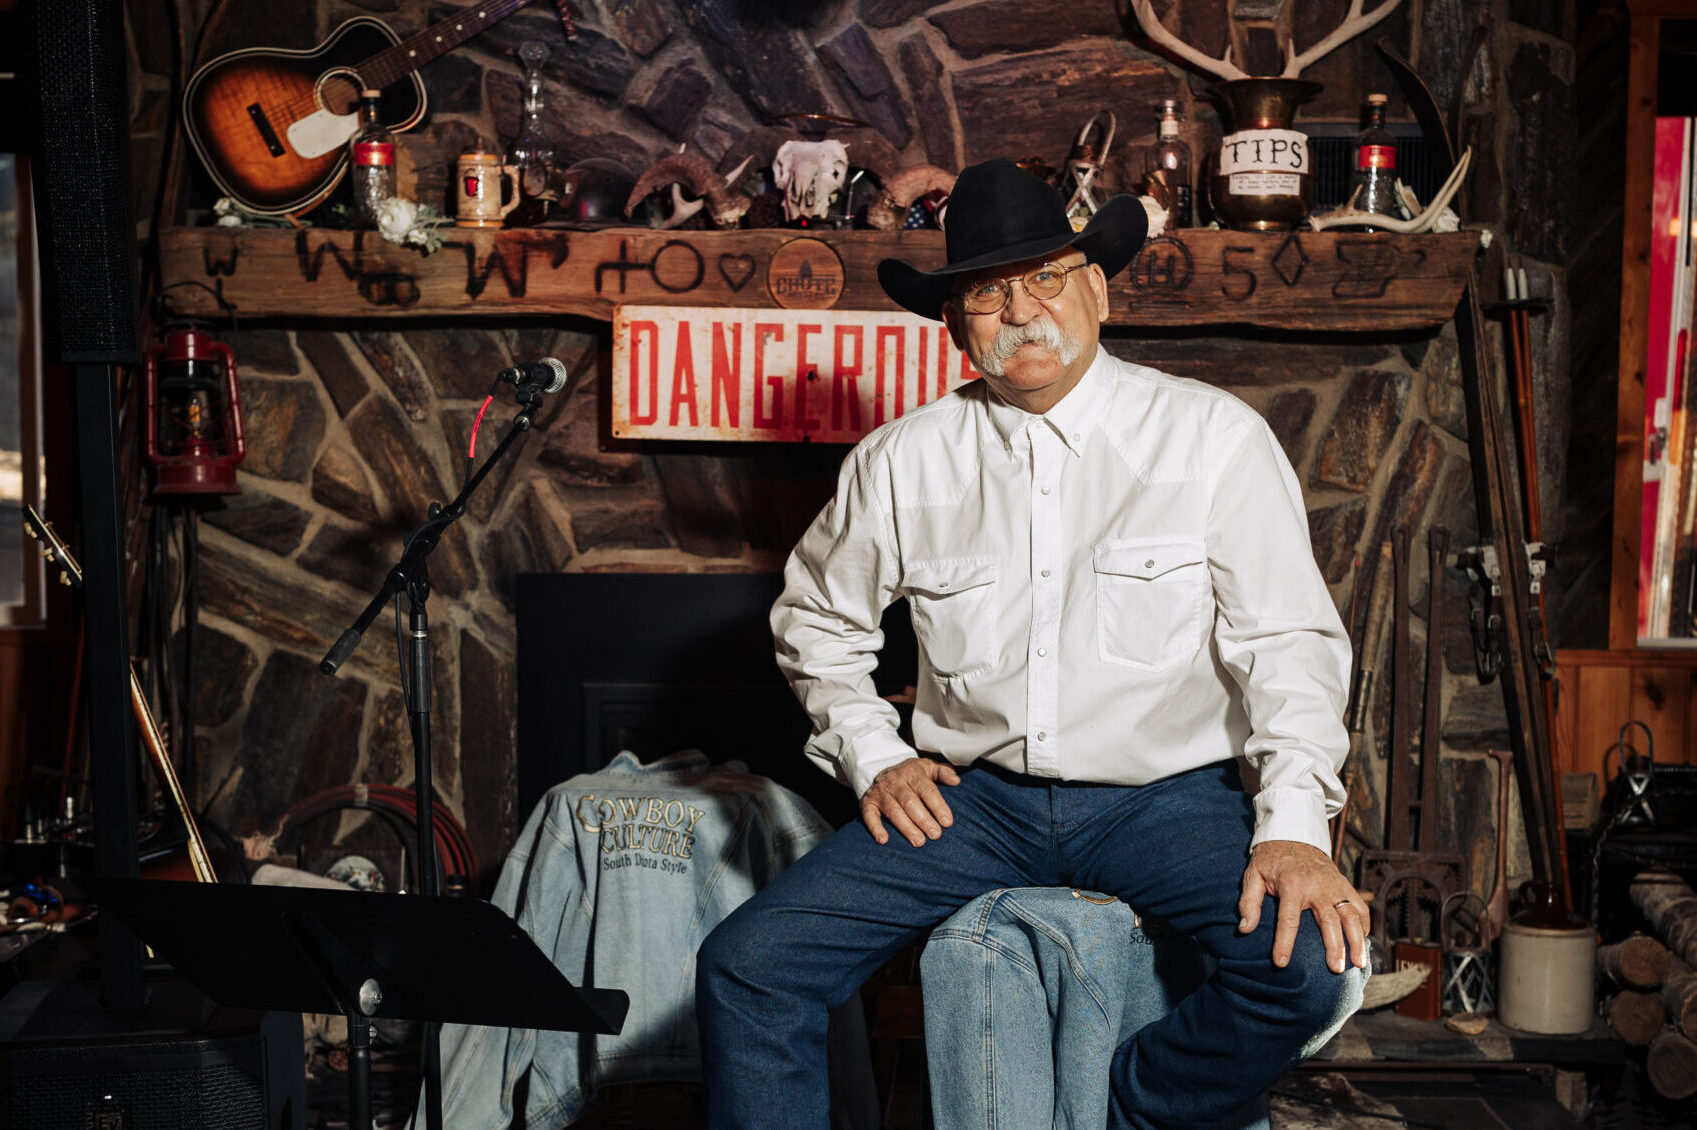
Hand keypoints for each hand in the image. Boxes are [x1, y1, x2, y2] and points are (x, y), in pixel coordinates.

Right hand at [861, 759, 959, 845]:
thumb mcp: (927, 767)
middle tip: (935, 835)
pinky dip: (875, 827)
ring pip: (893, 811)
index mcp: (912, 772)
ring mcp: (880, 792)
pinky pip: (869, 815)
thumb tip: (956, 781)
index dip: (937, 806)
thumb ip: (943, 772)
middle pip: (910, 802)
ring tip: (918, 842)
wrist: (880, 768)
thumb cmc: (911, 774)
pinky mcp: (868, 802)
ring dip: (906, 827)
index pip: (927, 789)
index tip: (947, 822)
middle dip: (923, 820)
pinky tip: (883, 840)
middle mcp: (895, 781)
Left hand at [1237, 839, 1367, 973]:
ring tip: (1359, 964)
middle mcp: (1317, 886)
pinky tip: (1364, 942)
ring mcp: (1334, 885)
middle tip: (1336, 970)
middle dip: (1334, 947)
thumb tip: (1244, 929)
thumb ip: (1249, 902)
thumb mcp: (1253, 874)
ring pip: (1351, 915)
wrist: (1293, 833)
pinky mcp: (1344, 884)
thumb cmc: (1270, 859)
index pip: (1288, 919)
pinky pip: (1359, 905)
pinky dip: (1365, 924)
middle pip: (1329, 921)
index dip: (1284, 943)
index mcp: (1291, 885)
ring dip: (1357, 940)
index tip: (1281, 964)